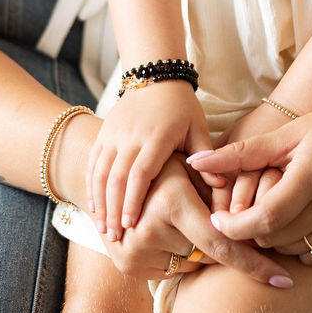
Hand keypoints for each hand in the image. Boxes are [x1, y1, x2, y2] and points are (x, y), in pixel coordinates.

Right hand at [88, 81, 210, 238]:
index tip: (130, 226)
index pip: (139, 173)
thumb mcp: (198, 128)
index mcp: (156, 137)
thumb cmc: (181, 107)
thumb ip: (206, 157)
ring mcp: (113, 134)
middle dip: (113, 210)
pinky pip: (93, 162)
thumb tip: (221, 186)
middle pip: (116, 178)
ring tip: (102, 228)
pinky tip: (93, 207)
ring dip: (99, 202)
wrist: (155, 75)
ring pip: (100, 172)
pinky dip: (91, 186)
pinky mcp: (104, 133)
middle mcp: (130, 136)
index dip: (133, 201)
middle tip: (113, 237)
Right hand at [102, 156, 292, 289]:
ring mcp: (133, 250)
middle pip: (207, 256)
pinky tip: (164, 231)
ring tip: (177, 216)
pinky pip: (170, 271)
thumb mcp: (195, 165)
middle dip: (219, 241)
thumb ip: (225, 183)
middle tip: (210, 217)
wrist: (114, 173)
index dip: (256, 265)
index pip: (223, 244)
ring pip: (189, 264)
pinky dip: (176, 256)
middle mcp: (148, 228)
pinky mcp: (124, 265)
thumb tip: (261, 208)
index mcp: (171, 201)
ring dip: (194, 248)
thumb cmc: (166, 162)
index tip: (285, 281)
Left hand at [188, 96, 311, 263]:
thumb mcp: (288, 133)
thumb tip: (195, 163)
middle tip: (247, 209)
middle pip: (275, 237)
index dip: (235, 225)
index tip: (219, 219)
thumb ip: (242, 154)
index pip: (264, 218)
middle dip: (252, 228)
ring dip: (275, 236)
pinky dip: (300, 245)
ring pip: (292, 248)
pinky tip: (299, 220)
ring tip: (276, 209)